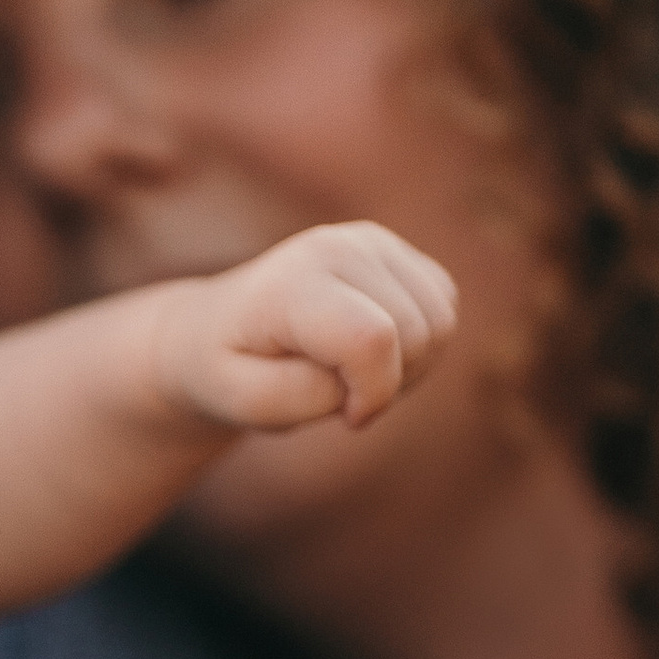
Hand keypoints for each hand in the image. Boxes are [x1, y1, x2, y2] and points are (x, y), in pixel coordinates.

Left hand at [153, 223, 455, 435]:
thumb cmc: (228, 371)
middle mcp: (338, 247)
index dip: (373, 394)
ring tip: (352, 374)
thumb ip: (301, 395)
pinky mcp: (395, 252)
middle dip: (391, 383)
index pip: (372, 340)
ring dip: (409, 366)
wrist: (213, 331)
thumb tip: (361, 374)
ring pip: (441, 322)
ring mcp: (371, 242)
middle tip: (340, 395)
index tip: (345, 416)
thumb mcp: (243, 403)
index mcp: (294, 284)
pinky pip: (445, 309)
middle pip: (418, 333)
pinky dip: (420, 345)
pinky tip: (373, 352)